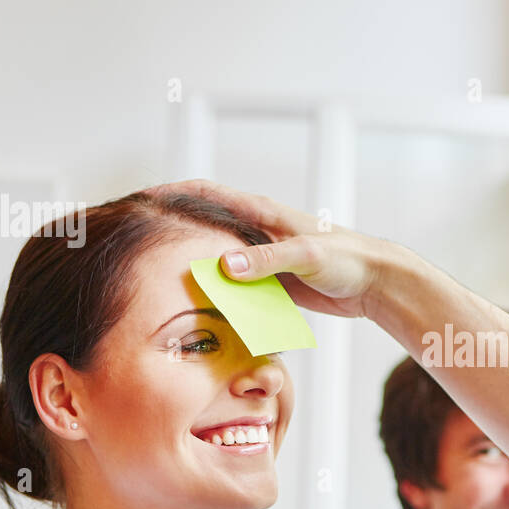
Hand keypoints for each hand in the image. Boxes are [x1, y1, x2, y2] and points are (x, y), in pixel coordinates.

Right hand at [146, 179, 394, 319]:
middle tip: (134, 247)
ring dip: (192, 273)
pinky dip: (217, 297)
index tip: (134, 202)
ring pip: (215, 263)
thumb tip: (224, 265)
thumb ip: (267, 259)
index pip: (202, 194)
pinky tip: (200, 315)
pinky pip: (235, 289)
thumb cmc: (348, 258)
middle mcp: (255, 233)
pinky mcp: (270, 283)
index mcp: (260, 213)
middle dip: (169, 235)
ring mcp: (261, 259)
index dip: (166, 194)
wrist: (375, 281)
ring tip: (155, 285)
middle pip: (201, 229)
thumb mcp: (307, 255)